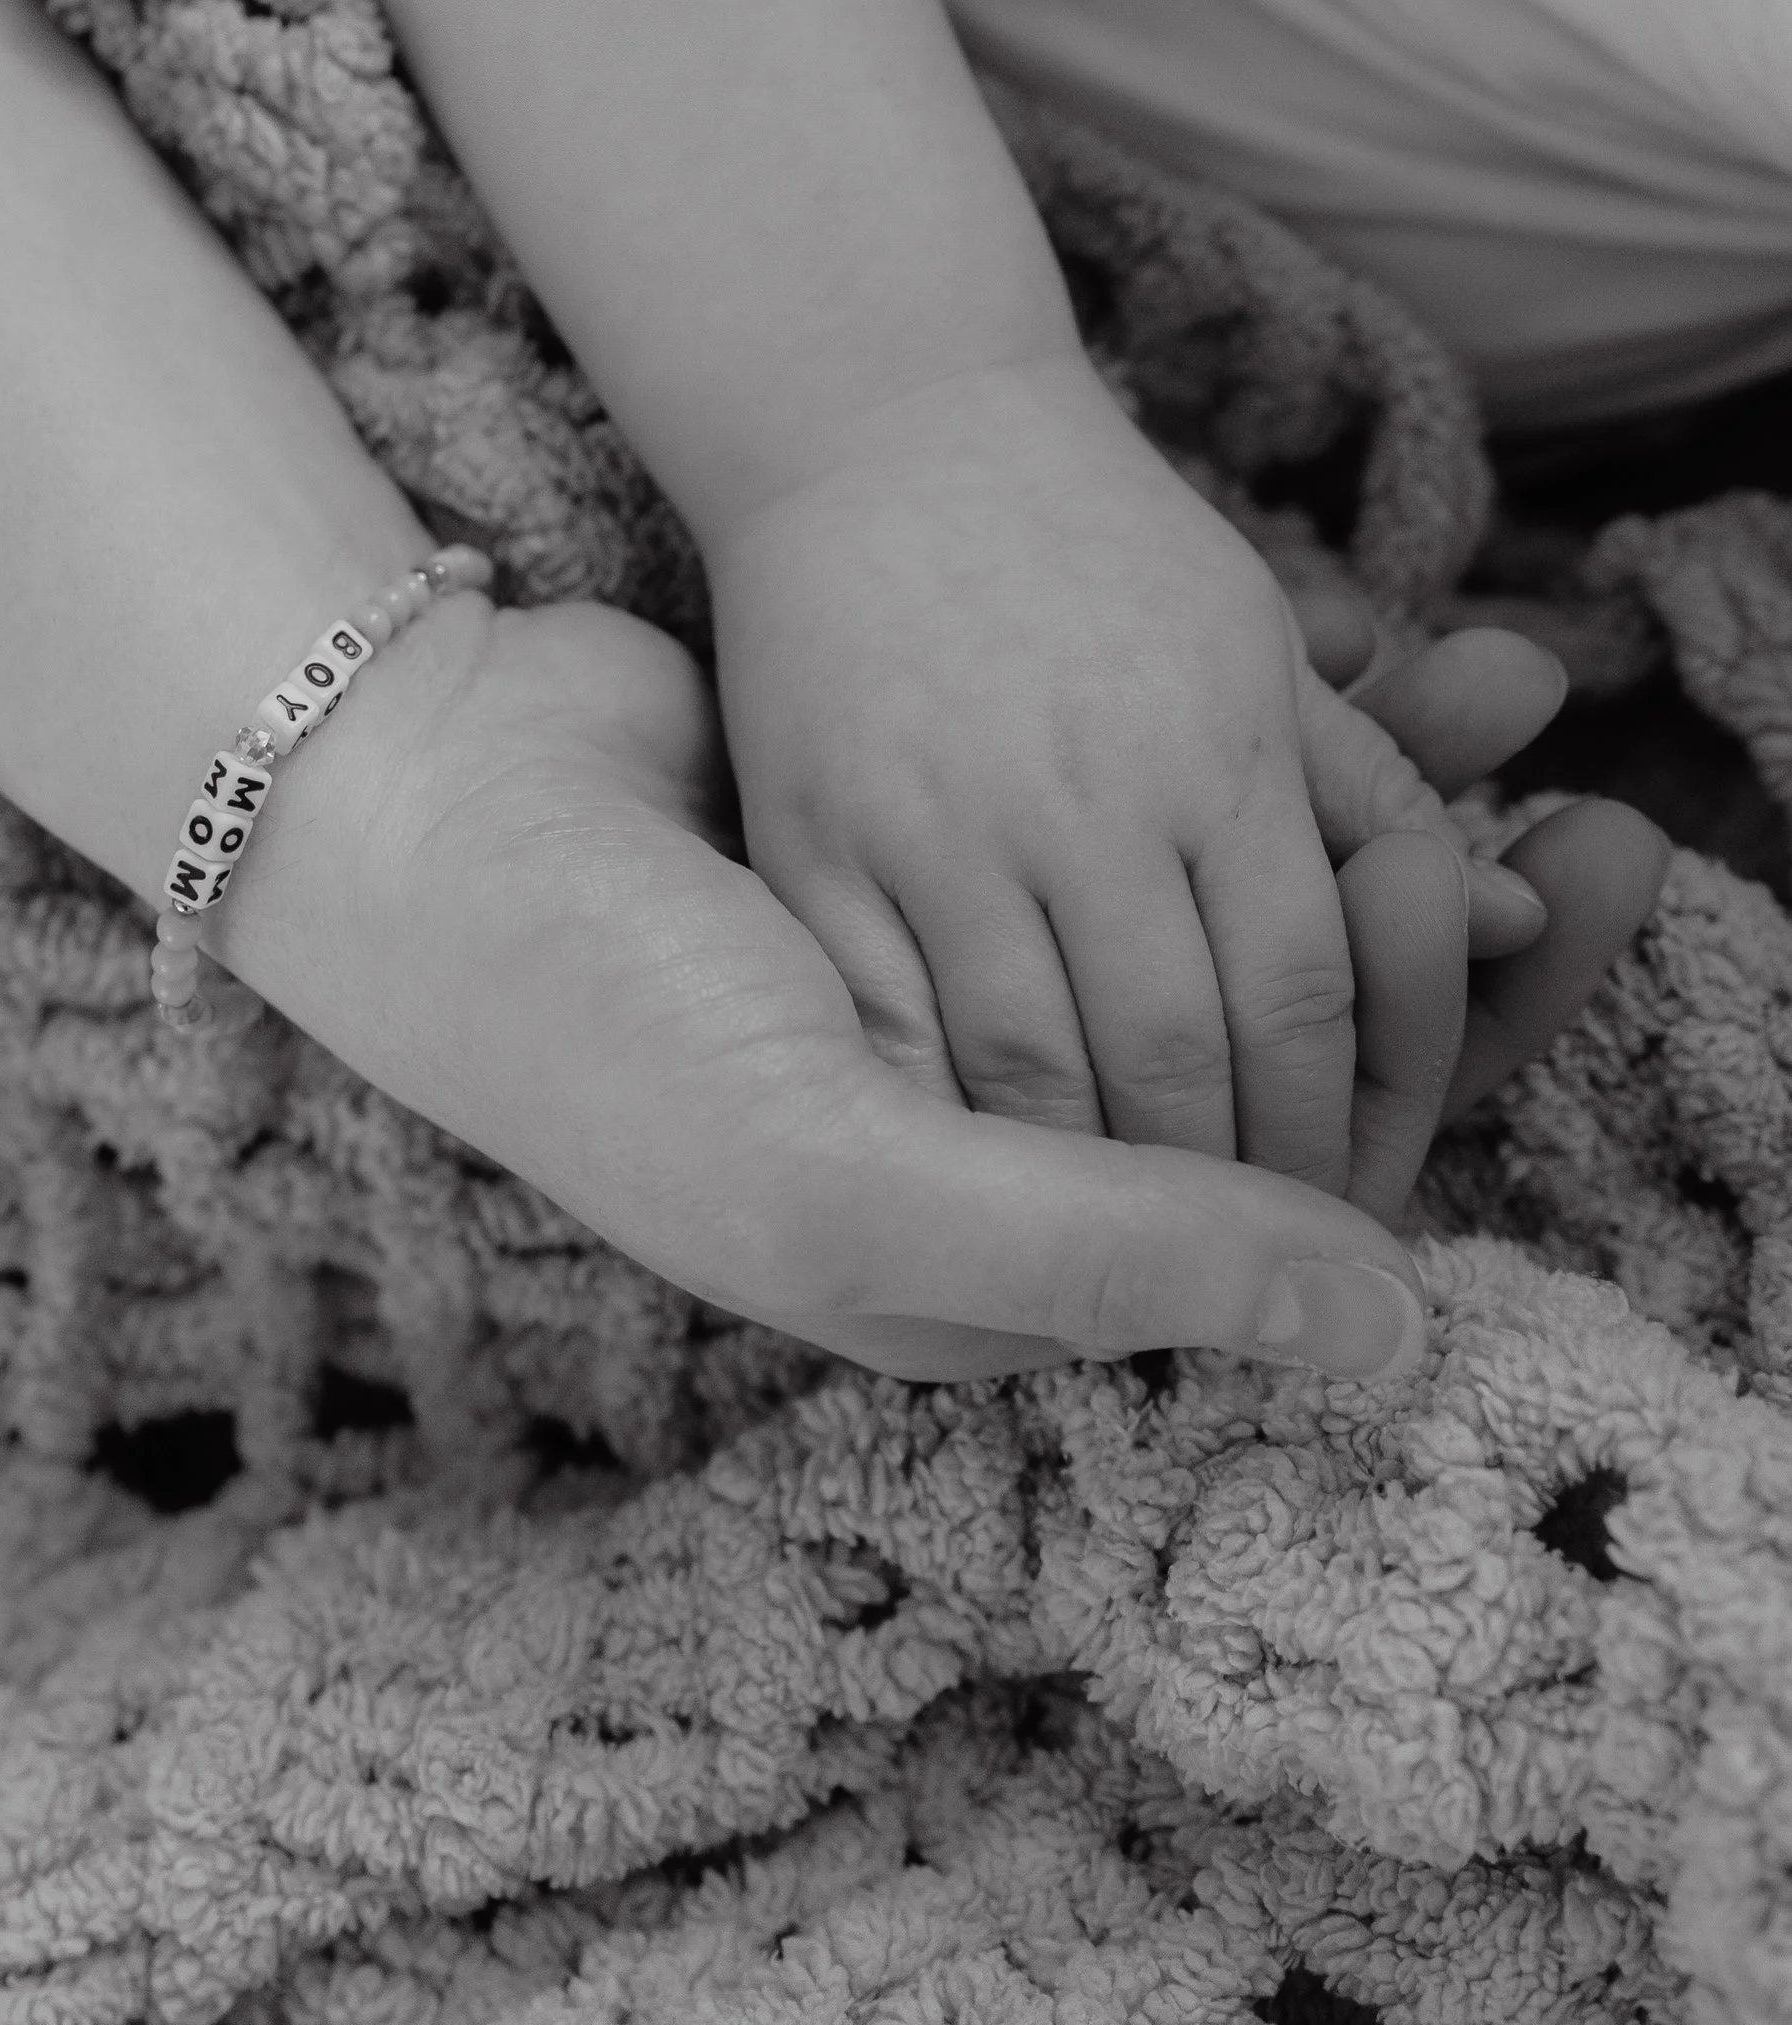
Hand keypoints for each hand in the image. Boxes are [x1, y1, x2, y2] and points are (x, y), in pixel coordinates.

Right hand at [211, 588, 1663, 1382]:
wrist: (433, 812)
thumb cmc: (624, 1040)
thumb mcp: (868, 1188)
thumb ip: (1126, 1257)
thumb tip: (1397, 1342)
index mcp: (1000, 1263)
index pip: (1288, 1209)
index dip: (1442, 1086)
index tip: (1570, 912)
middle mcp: (1000, 1140)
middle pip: (1289, 1061)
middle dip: (1446, 957)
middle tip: (1591, 822)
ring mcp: (961, 989)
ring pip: (1225, 924)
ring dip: (1372, 829)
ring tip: (1509, 699)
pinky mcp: (929, 859)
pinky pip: (1127, 822)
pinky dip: (1245, 763)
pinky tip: (1351, 683)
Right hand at [698, 351, 1611, 1211]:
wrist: (874, 431)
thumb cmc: (1086, 539)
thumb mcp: (1253, 641)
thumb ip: (1368, 790)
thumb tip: (1516, 923)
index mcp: (1212, 748)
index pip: (1304, 992)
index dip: (1331, 1119)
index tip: (1340, 1202)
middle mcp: (1081, 798)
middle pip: (1176, 1055)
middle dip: (1222, 1182)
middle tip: (1242, 1263)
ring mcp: (938, 825)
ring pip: (1032, 1071)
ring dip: (1086, 1183)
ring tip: (1121, 1243)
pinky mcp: (819, 842)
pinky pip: (892, 1030)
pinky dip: (941, 1123)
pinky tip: (972, 1179)